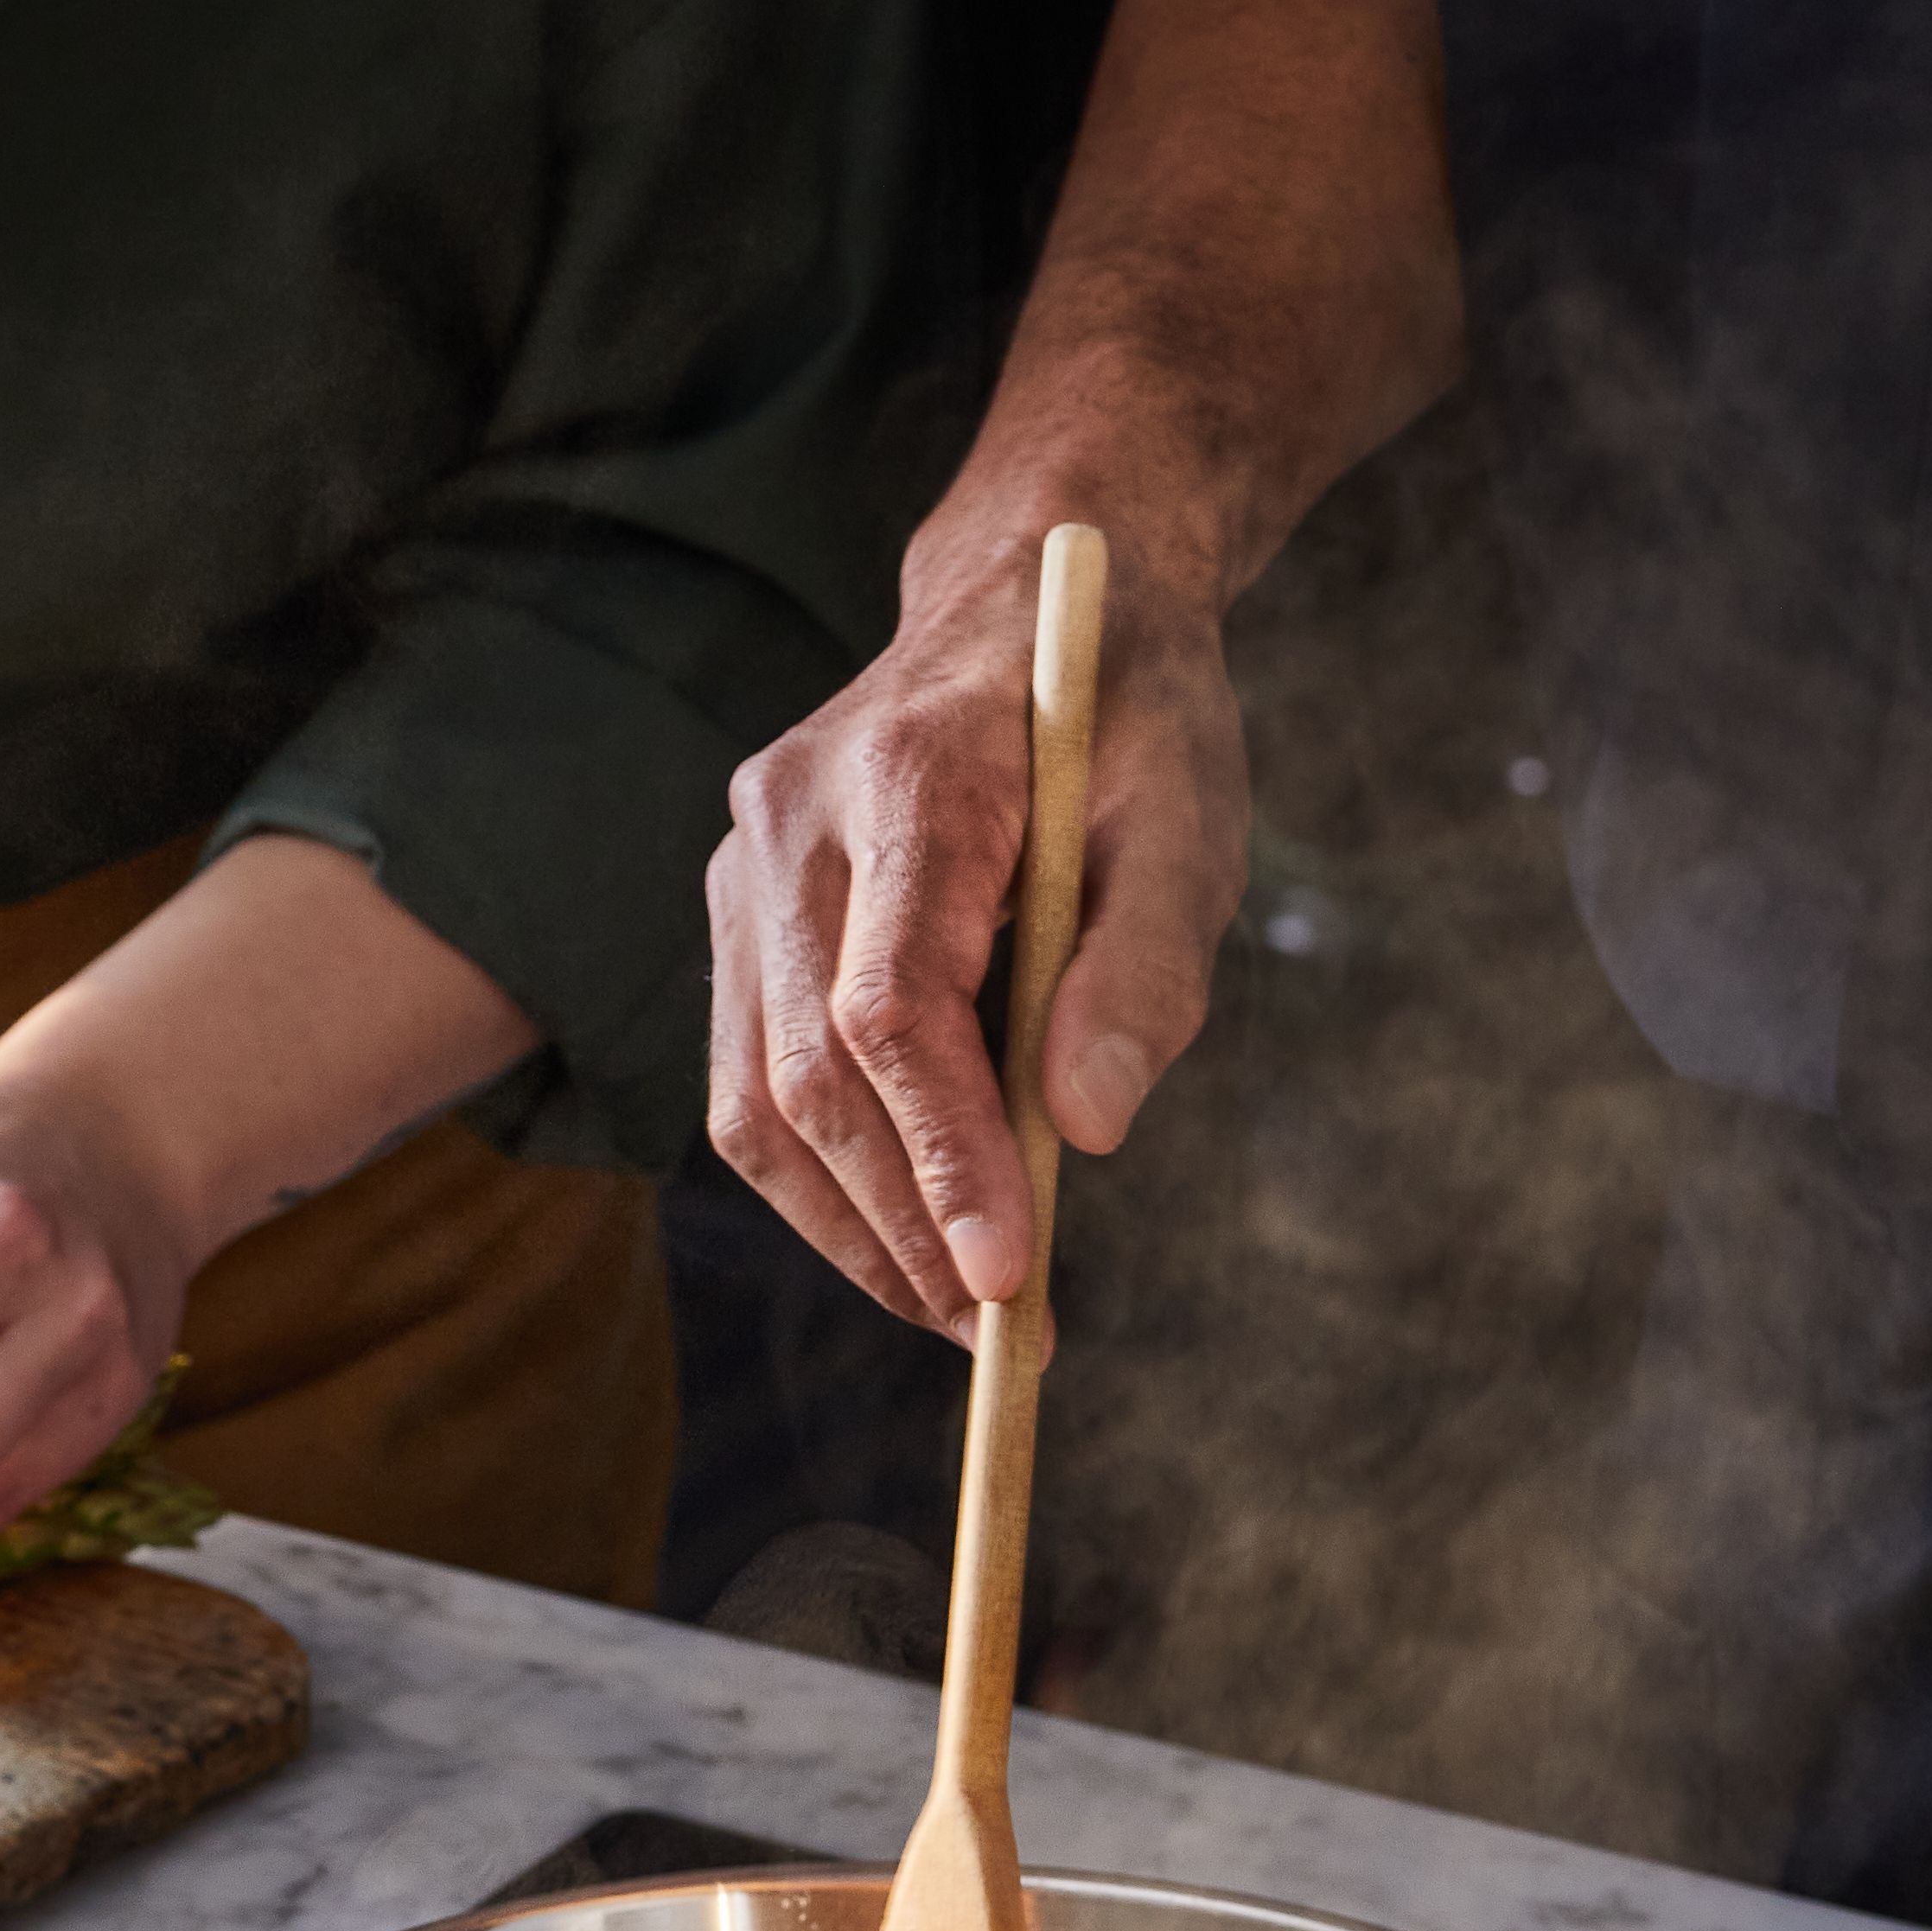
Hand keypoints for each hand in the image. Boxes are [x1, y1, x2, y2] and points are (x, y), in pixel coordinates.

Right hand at [708, 502, 1250, 1330]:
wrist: (1035, 594)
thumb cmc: (1130, 713)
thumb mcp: (1191, 819)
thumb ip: (1144, 968)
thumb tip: (1092, 1135)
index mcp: (912, 776)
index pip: (890, 1006)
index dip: (943, 1156)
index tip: (1007, 1279)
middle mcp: (791, 815)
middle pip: (808, 1072)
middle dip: (902, 1226)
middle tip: (1002, 1336)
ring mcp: (745, 859)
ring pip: (753, 1094)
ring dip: (849, 1226)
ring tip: (955, 1309)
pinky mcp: (740, 902)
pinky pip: (750, 1071)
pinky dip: (825, 1172)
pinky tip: (909, 1227)